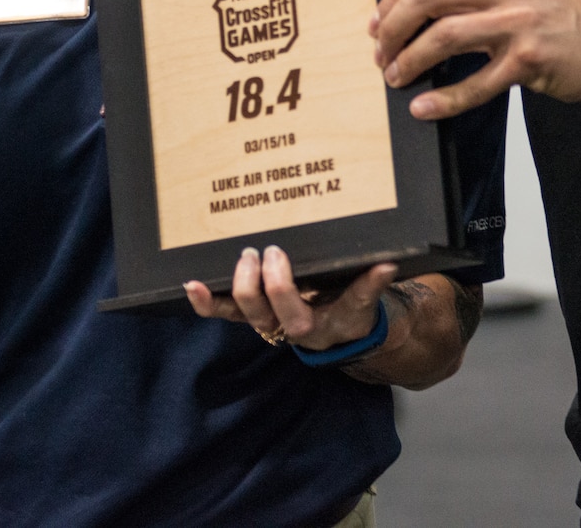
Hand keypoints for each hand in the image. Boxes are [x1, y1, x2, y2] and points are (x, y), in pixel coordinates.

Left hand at [184, 246, 396, 351]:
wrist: (338, 329)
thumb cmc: (350, 309)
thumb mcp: (364, 301)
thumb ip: (372, 285)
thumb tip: (389, 263)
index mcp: (317, 327)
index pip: (297, 315)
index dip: (286, 289)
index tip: (279, 254)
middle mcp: (287, 328)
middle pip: (268, 313)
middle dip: (266, 283)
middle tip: (269, 250)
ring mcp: (264, 320)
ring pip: (243, 313)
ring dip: (234, 289)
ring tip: (242, 258)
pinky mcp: (249, 313)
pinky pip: (224, 313)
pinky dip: (207, 302)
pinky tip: (191, 285)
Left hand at [371, 0, 580, 119]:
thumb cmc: (574, 21)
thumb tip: (430, 13)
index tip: (378, 21)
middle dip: (394, 26)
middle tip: (379, 50)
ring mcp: (519, 24)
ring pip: (444, 36)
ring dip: (411, 59)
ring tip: (396, 77)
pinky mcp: (529, 61)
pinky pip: (475, 82)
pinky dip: (444, 98)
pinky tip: (424, 107)